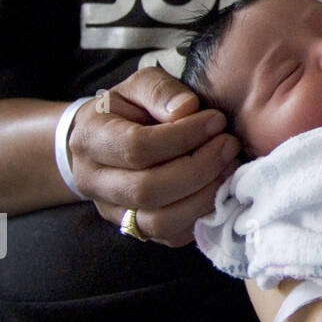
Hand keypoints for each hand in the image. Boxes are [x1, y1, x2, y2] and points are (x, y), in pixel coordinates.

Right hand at [68, 66, 240, 245]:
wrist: (102, 142)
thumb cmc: (127, 110)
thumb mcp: (138, 86)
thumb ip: (161, 91)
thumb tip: (187, 110)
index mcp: (91, 140)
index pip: (137, 147)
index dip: (183, 136)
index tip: (216, 121)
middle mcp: (95, 182)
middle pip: (148, 189)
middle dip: (199, 168)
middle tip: (229, 145)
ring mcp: (114, 212)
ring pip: (159, 221)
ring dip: (204, 196)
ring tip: (229, 168)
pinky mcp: (136, 230)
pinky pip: (171, 236)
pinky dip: (202, 215)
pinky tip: (221, 189)